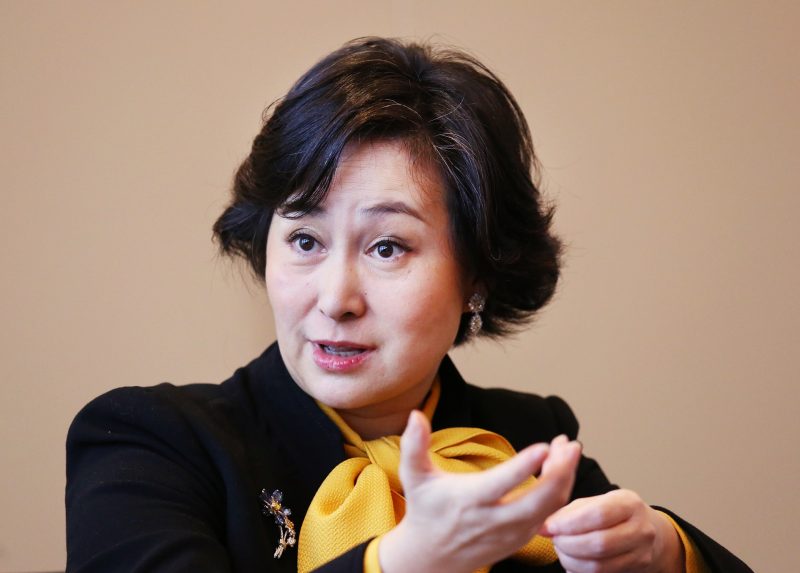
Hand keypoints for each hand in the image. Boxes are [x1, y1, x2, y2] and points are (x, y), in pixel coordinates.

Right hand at [378, 411, 581, 572]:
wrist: (430, 556)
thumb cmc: (425, 509)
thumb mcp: (414, 476)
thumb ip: (414, 445)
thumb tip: (415, 415)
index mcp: (469, 500)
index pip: (502, 484)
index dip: (524, 466)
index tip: (544, 446)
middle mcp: (493, 520)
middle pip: (537, 500)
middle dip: (560, 472)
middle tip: (571, 445)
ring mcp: (510, 533)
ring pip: (549, 508)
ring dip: (564, 479)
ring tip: (568, 450)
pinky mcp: (520, 540)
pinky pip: (549, 516)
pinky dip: (560, 493)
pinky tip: (561, 469)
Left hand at [540, 489, 684, 572]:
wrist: (648, 534)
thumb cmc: (614, 514)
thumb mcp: (596, 501)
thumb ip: (571, 509)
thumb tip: (545, 523)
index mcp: (628, 503)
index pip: (598, 514)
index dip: (569, 523)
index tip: (548, 526)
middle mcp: (640, 529)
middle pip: (599, 543)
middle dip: (568, 544)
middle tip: (553, 539)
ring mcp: (641, 553)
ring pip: (599, 565)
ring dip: (571, 560)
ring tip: (560, 550)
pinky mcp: (635, 570)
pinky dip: (580, 571)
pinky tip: (571, 561)